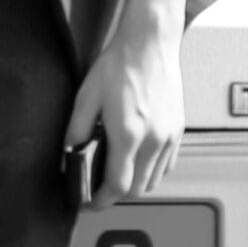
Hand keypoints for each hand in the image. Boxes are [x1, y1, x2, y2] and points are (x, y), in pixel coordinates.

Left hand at [64, 19, 184, 206]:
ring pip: (155, 181)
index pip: (118, 186)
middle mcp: (153, 140)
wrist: (150, 43)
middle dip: (116, 196)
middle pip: (137, 190)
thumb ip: (77, 130)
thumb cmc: (119, 66)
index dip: (101, 201)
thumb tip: (70, 155)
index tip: (89, 202)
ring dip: (135, 187)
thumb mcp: (87, 97)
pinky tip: (138, 163)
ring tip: (117, 177)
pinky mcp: (178, 129)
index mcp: (129, 134)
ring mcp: (169, 136)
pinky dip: (152, 173)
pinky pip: (167, 165)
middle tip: (98, 191)